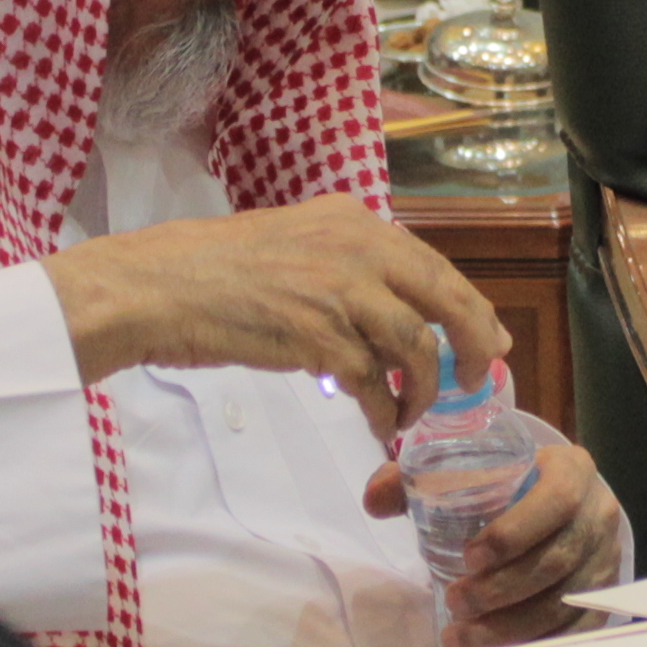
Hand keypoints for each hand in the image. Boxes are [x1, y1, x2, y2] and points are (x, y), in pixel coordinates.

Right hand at [43, 197, 509, 438]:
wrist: (157, 286)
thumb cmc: (214, 271)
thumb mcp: (294, 244)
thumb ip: (347, 265)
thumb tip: (399, 309)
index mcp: (353, 221)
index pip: (435, 266)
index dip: (471, 308)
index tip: (489, 341)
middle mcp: (356, 247)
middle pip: (445, 299)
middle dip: (471, 346)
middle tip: (474, 381)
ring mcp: (339, 289)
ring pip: (414, 348)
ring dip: (420, 391)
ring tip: (408, 414)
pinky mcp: (317, 334)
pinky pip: (372, 383)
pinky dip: (383, 411)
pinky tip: (378, 425)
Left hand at [361, 441, 626, 646]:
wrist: (558, 504)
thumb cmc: (507, 488)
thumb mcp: (469, 471)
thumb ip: (415, 480)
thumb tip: (373, 501)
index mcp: (571, 472)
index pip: (554, 501)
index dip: (513, 533)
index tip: (468, 557)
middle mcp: (599, 515)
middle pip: (557, 560)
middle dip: (501, 590)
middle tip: (455, 602)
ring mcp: (606, 560)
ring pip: (566, 603)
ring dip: (511, 626)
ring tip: (461, 635)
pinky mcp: (604, 598)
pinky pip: (577, 631)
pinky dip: (535, 646)